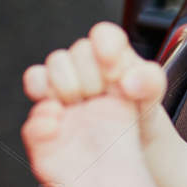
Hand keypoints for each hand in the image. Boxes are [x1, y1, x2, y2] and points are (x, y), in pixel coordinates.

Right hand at [22, 21, 165, 119]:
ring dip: (67, 86)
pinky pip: (34, 83)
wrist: (126, 151)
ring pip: (52, 65)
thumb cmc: (138, 117)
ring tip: (81, 105)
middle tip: (102, 96)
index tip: (113, 71)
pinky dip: (40, 96)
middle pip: (77, 52)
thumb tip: (130, 81)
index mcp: (113, 56)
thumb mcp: (152, 99)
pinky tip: (59, 116)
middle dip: (91, 76)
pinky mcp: (45, 103)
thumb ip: (150, 82)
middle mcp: (86, 64)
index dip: (106, 47)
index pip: (105, 35)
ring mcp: (63, 83)